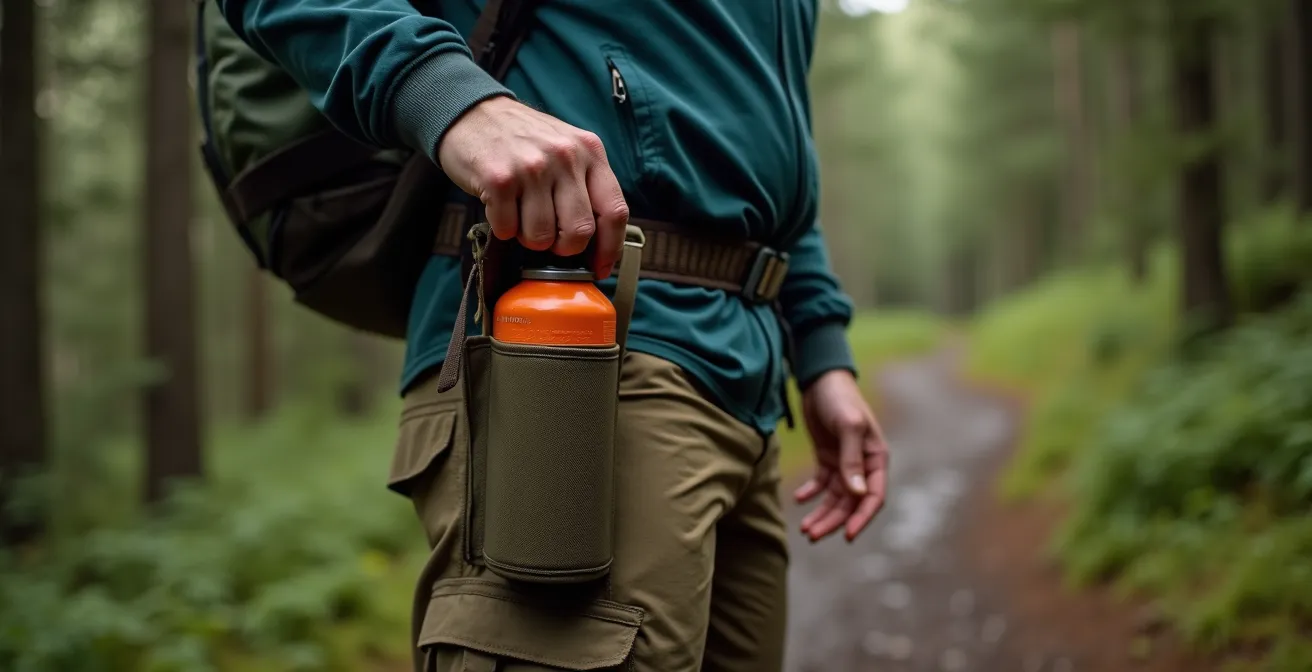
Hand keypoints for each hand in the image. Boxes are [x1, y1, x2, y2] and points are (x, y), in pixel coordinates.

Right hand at [437, 96, 629, 278]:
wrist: (471, 112)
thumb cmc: (521, 140)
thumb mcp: (566, 147)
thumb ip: (585, 184)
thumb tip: (599, 242)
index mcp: (589, 151)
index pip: (615, 211)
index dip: (610, 248)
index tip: (599, 267)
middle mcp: (565, 157)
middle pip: (580, 231)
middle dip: (563, 247)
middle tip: (549, 237)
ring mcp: (532, 168)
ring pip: (541, 237)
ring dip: (528, 237)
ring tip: (520, 214)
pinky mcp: (499, 179)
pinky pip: (507, 229)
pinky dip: (502, 228)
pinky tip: (500, 206)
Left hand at [793, 369, 889, 542]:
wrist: (820, 378)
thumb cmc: (840, 398)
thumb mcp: (848, 426)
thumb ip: (851, 460)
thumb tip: (856, 494)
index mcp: (876, 459)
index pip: (873, 496)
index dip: (862, 518)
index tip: (847, 536)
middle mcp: (862, 465)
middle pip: (850, 502)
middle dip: (833, 521)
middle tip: (812, 536)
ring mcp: (844, 462)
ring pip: (835, 497)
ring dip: (821, 513)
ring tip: (804, 529)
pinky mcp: (827, 457)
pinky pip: (820, 483)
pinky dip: (810, 493)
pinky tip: (799, 499)